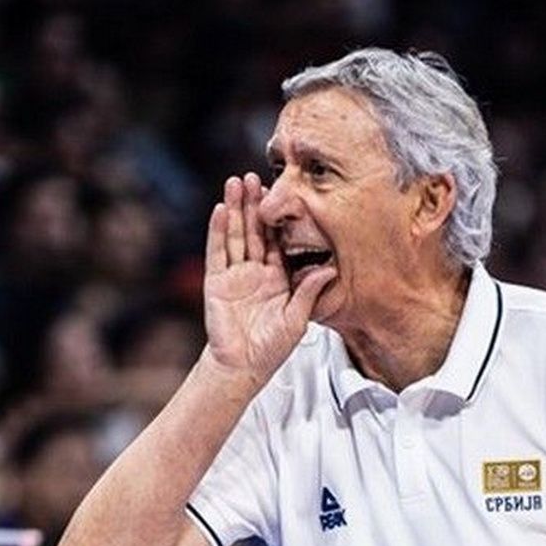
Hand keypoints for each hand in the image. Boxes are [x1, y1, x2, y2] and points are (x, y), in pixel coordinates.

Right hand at [202, 173, 334, 382]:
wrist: (243, 368)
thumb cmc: (271, 349)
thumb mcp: (297, 320)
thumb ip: (309, 292)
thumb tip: (329, 270)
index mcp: (277, 277)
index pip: (277, 241)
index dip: (277, 218)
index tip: (280, 193)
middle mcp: (255, 271)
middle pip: (254, 231)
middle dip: (253, 204)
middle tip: (254, 177)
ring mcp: (234, 275)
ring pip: (234, 235)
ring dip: (234, 209)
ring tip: (235, 183)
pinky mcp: (216, 282)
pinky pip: (217, 253)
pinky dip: (218, 231)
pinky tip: (220, 211)